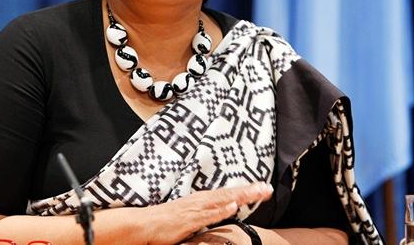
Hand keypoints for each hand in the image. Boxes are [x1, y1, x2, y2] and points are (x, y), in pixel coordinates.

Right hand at [138, 182, 272, 244]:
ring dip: (240, 196)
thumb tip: (224, 211)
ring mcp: (196, 209)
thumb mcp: (191, 215)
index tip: (263, 188)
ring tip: (257, 193)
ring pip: (222, 200)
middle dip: (250, 191)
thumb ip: (207, 213)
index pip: (229, 193)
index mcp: (203, 199)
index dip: (247, 190)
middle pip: (230, 193)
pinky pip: (207, 215)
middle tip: (267, 188)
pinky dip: (220, 210)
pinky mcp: (189, 219)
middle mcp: (201, 200)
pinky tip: (232, 207)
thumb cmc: (167, 221)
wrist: (146, 224)